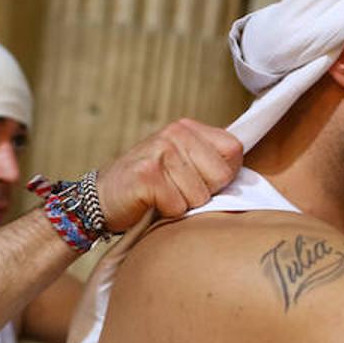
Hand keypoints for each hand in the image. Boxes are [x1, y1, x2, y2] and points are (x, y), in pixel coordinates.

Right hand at [96, 119, 243, 227]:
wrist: (99, 200)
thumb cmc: (148, 188)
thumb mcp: (180, 164)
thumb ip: (209, 162)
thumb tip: (244, 171)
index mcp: (188, 128)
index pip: (234, 150)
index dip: (225, 175)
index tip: (201, 181)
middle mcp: (175, 134)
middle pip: (221, 176)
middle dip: (203, 194)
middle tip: (176, 191)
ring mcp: (160, 152)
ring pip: (199, 196)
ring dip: (182, 206)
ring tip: (161, 197)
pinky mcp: (147, 175)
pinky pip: (178, 206)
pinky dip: (166, 214)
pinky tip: (149, 203)